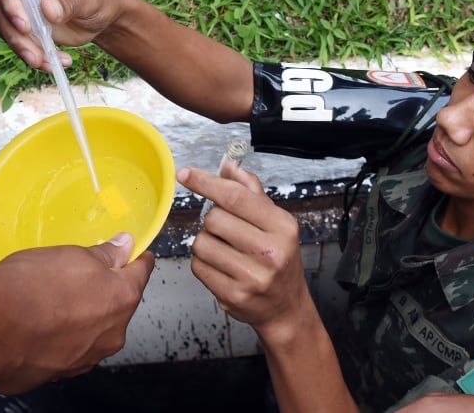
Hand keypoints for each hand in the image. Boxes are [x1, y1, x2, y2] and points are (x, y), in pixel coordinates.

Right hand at [0, 0, 124, 71]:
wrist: (104, 17)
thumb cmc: (100, 0)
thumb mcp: (90, 0)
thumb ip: (70, 3)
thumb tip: (47, 10)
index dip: (9, 2)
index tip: (24, 27)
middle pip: (0, 6)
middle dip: (16, 35)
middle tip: (36, 57)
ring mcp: (19, 1)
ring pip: (6, 26)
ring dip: (23, 48)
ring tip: (48, 64)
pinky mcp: (23, 21)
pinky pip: (17, 39)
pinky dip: (32, 54)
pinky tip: (53, 63)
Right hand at [0, 232, 153, 392]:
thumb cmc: (30, 290)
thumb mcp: (73, 255)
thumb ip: (106, 253)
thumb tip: (123, 246)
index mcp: (123, 299)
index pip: (142, 273)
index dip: (136, 260)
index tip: (134, 255)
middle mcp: (111, 334)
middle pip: (118, 305)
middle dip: (104, 291)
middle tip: (79, 277)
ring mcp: (85, 358)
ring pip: (92, 331)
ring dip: (81, 318)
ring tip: (52, 302)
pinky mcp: (58, 373)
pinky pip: (66, 350)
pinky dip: (58, 339)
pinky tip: (39, 326)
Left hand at [176, 165, 308, 338]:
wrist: (286, 307)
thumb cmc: (280, 261)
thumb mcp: (276, 223)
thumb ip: (251, 193)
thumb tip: (228, 167)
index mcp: (282, 227)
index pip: (236, 197)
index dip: (206, 183)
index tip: (186, 175)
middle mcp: (270, 251)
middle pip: (214, 218)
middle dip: (213, 221)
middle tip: (227, 231)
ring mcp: (252, 276)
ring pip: (202, 243)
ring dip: (206, 243)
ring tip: (225, 251)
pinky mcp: (234, 295)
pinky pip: (198, 267)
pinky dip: (204, 263)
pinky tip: (222, 267)